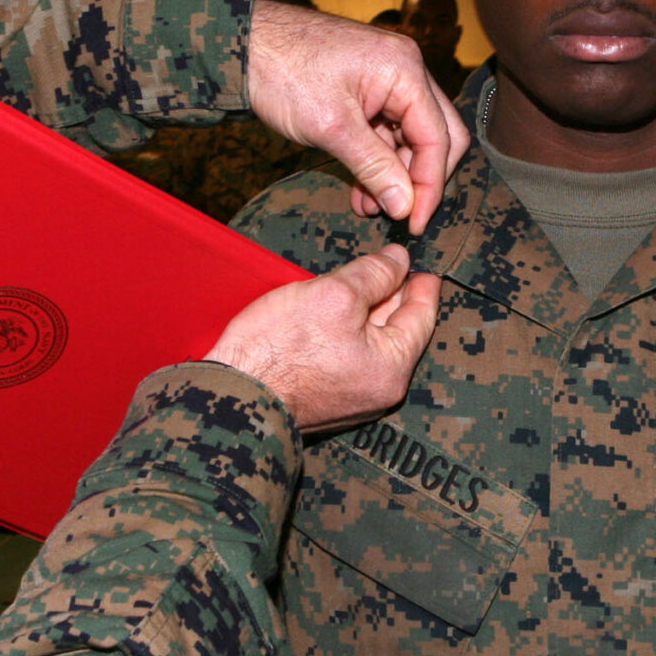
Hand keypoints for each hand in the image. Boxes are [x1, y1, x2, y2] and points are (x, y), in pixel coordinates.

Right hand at [206, 246, 439, 430]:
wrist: (230, 395)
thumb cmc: (280, 348)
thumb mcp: (334, 294)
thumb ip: (374, 274)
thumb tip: (399, 259)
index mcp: (392, 368)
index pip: (421, 317)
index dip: (422, 283)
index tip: (425, 264)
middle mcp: (379, 389)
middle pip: (396, 329)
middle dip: (394, 294)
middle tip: (394, 264)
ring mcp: (351, 396)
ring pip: (369, 341)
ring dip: (366, 310)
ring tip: (361, 279)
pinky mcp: (324, 396)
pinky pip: (346, 355)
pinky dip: (345, 329)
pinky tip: (332, 310)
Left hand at [246, 1, 470, 232]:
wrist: (242, 42)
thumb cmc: (282, 70)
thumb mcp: (331, 127)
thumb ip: (373, 167)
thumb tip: (404, 205)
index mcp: (404, 70)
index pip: (438, 137)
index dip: (429, 185)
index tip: (415, 221)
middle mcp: (404, 69)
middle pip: (434, 134)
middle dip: (416, 178)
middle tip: (397, 213)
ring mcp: (386, 77)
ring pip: (408, 136)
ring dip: (392, 173)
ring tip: (367, 205)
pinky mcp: (367, 87)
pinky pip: (385, 129)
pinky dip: (376, 158)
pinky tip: (360, 187)